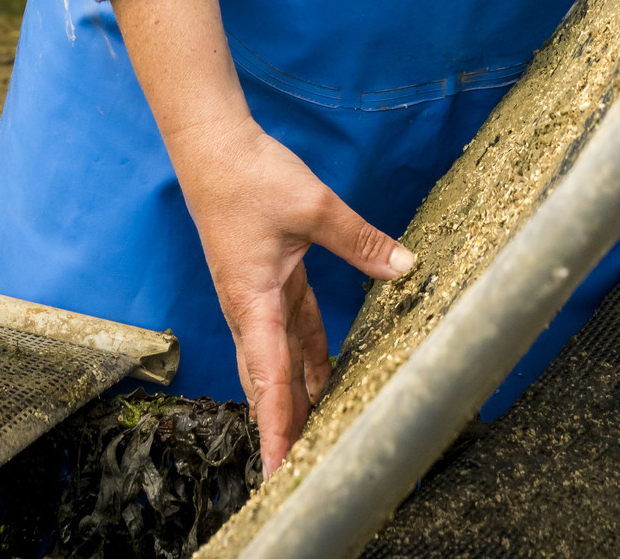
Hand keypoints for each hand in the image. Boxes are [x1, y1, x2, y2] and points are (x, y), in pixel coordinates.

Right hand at [167, 110, 414, 474]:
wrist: (213, 146)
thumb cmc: (252, 176)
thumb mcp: (314, 207)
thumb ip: (360, 241)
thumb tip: (406, 268)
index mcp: (252, 301)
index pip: (268, 378)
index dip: (277, 427)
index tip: (281, 470)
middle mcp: (249, 310)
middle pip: (269, 382)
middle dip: (285, 427)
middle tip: (302, 473)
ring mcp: (256, 298)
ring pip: (278, 360)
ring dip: (297, 396)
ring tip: (323, 436)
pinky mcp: (266, 281)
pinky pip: (289, 330)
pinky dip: (307, 356)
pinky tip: (327, 376)